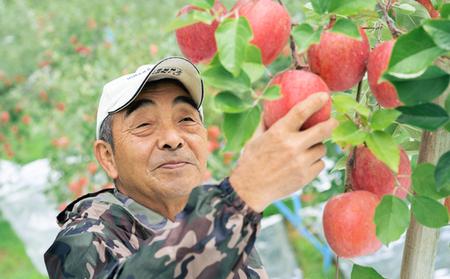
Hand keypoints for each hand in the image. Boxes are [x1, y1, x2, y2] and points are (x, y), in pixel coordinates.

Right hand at [229, 92, 338, 212]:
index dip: (315, 101)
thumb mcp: (254, 139)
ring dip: (317, 147)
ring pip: (322, 148)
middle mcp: (292, 146)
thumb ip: (265, 123)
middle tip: (333, 122)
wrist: (250, 190)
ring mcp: (300, 163)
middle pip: (323, 130)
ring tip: (307, 150)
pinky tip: (305, 163)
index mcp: (278, 133)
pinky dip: (315, 162)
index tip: (325, 96)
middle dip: (331, 124)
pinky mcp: (305, 177)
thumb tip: (270, 109)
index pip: (301, 111)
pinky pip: (320, 164)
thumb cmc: (250, 161)